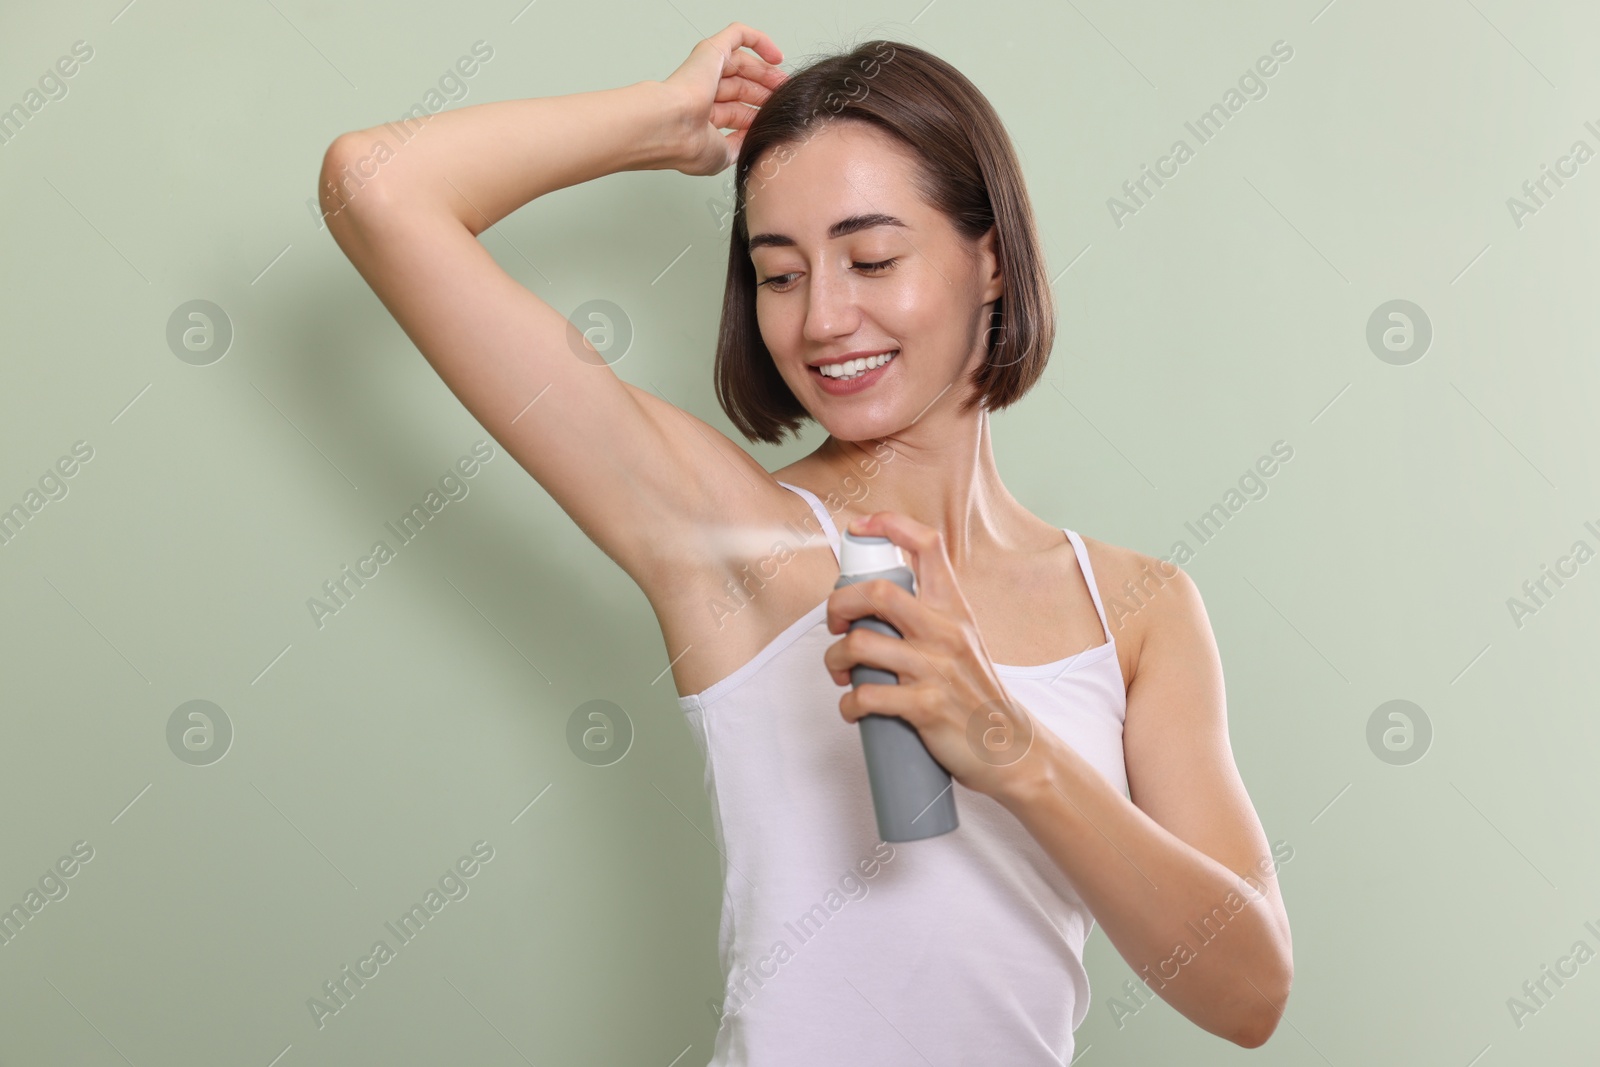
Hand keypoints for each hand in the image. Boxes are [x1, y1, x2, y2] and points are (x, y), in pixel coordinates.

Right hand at [659, 22, 786, 176]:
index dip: (758, 114)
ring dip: (766, 72)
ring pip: (742, 64)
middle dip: (765, 92)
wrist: (674, 127)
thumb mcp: (723, 156)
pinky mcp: (711, 51)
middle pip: (741, 87)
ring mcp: (705, 70)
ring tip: (784, 83)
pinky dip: (759, 41)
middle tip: (785, 98)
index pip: (736, 112)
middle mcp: (702, 93)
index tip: (777, 118)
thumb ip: (739, 145)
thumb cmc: (690, 146)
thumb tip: (754, 139)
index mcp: (702, 118)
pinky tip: (776, 56)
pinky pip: (738, 35)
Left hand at [823, 511, 1056, 803]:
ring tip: (840, 673)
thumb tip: (873, 599)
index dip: (889, 525)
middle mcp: (945, 631)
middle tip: (835, 624)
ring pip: (861, 646)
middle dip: (839, 604)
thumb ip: (927, 614)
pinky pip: (867, 697)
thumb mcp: (961, 638)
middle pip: (877, 593)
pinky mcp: (926, 707)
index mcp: (953, 607)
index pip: (928, 545)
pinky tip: (853, 709)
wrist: (1008, 746)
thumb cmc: (973, 690)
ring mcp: (935, 669)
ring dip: (835, 660)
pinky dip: (848, 705)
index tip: (860, 528)